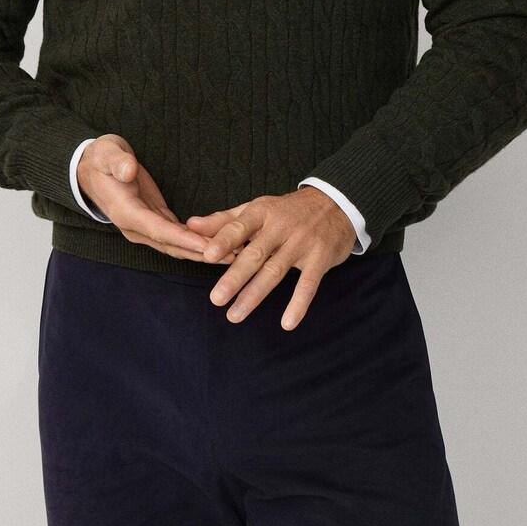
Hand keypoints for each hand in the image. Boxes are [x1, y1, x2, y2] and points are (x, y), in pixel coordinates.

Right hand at [76, 135, 237, 263]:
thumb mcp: (106, 153)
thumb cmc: (100, 157)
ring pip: (176, 245)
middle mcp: (135, 226)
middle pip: (172, 245)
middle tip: (233, 257)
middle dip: (202, 253)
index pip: (160, 231)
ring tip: (234, 256)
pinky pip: (177, 236)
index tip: (209, 247)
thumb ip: (118, 162)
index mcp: (126, 213)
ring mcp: (144, 226)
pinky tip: (217, 244)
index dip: (185, 241)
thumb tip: (129, 170)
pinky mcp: (153, 220)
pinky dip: (196, 243)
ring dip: (203, 252)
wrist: (89, 166)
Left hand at [184, 186, 356, 329]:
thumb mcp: (258, 208)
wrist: (336, 203)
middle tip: (216, 298)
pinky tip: (287, 323)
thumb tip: (190, 225)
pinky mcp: (320, 258)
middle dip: (235, 277)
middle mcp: (281, 226)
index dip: (223, 240)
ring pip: (275, 271)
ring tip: (234, 315)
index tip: (207, 256)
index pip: (240, 226)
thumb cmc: (288, 210)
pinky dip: (298, 304)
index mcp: (263, 212)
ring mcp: (302, 243)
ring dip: (255, 295)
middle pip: (255, 254)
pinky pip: (309, 284)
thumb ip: (224, 220)